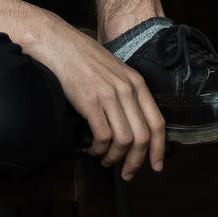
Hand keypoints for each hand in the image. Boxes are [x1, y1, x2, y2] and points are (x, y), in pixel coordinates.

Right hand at [28, 16, 165, 179]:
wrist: (58, 43)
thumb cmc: (82, 58)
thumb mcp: (114, 71)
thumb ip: (127, 92)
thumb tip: (132, 123)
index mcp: (136, 82)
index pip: (158, 122)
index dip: (159, 149)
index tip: (155, 166)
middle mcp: (126, 89)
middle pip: (143, 137)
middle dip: (136, 161)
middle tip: (127, 173)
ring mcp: (108, 95)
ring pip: (124, 140)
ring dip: (115, 157)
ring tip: (106, 160)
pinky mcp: (89, 101)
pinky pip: (103, 136)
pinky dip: (99, 149)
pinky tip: (92, 150)